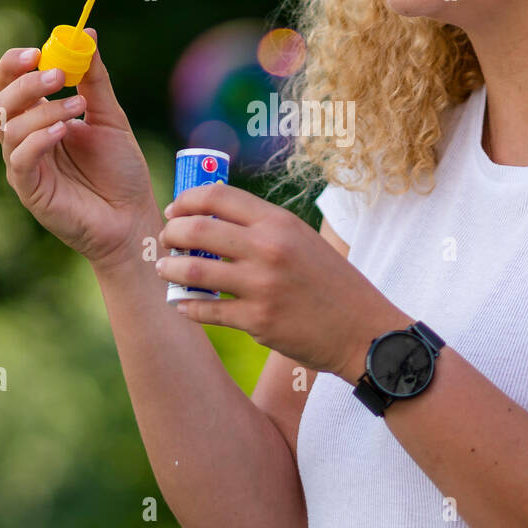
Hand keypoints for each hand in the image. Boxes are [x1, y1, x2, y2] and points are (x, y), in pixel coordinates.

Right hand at [0, 32, 157, 268]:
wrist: (133, 217)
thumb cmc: (121, 171)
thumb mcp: (110, 117)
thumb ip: (95, 80)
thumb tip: (86, 34)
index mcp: (39, 117)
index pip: (9, 83)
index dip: (14, 64)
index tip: (36, 51)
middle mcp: (25, 139)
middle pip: (2, 101)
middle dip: (27, 83)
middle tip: (59, 74)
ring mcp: (24, 165)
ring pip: (10, 128)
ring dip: (43, 110)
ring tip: (79, 107)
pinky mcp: (29, 190)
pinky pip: (19, 159)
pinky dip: (38, 139)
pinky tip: (63, 131)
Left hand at [156, 182, 408, 378]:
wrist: (363, 330)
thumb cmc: (332, 283)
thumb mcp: (303, 240)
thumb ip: (263, 228)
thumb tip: (213, 219)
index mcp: (279, 222)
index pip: (218, 197)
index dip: (187, 200)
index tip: (174, 210)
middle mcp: (269, 248)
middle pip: (197, 230)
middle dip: (171, 234)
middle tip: (165, 240)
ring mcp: (262, 286)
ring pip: (194, 272)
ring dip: (171, 269)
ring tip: (165, 269)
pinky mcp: (258, 321)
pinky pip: (206, 311)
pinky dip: (188, 306)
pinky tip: (183, 304)